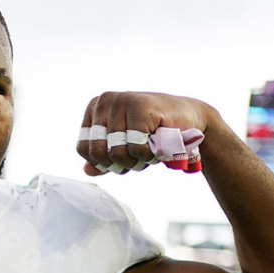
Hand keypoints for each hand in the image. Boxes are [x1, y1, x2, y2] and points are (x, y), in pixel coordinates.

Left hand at [75, 92, 215, 175]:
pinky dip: (149, 156)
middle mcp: (105, 100)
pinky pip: (136, 149)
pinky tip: (159, 145)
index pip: (83, 148)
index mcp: (96, 108)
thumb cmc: (153, 133)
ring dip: (136, 162)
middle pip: (98, 152)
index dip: (102, 163)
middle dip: (119, 165)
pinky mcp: (141, 107)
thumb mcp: (124, 147)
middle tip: (137, 159)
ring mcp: (122, 100)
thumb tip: (86, 171)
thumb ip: (104, 159)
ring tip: (149, 152)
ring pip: (117, 152)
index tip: (122, 159)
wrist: (190, 120)